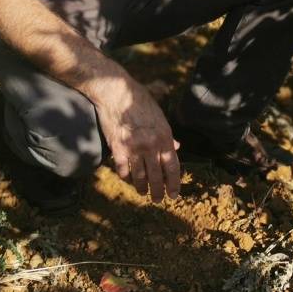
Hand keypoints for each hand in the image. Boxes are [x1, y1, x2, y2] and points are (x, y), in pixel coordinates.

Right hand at [93, 77, 180, 201]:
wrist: (115, 92)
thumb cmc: (138, 101)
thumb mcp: (159, 116)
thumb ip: (168, 135)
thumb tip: (177, 148)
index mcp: (164, 136)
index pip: (172, 166)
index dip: (174, 183)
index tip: (174, 194)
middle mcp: (151, 144)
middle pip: (157, 176)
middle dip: (158, 191)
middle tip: (158, 199)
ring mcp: (134, 148)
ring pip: (140, 177)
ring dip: (142, 188)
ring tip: (143, 193)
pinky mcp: (117, 149)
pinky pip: (123, 171)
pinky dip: (126, 177)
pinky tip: (128, 180)